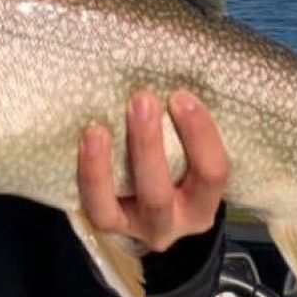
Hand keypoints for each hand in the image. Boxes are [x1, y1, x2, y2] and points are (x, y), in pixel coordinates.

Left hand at [77, 89, 228, 253]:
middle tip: (141, 100)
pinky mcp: (105, 224)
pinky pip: (91, 206)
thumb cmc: (181, 166)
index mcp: (203, 203)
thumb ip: (187, 126)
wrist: (154, 211)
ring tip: (97, 128)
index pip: (212, 173)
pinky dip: (87, 174)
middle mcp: (172, 222)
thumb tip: (175, 68)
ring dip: (103, 166)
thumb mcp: (193, 155)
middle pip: (159, 193)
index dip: (200, 135)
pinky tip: (84, 141)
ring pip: (115, 208)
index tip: (181, 96)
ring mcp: (134, 228)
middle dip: (148, 145)